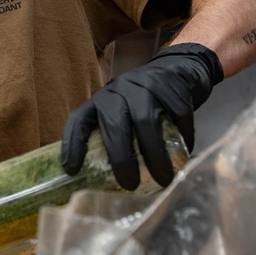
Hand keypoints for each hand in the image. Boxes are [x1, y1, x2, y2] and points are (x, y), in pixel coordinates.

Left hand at [60, 43, 223, 189]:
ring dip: (154, 155)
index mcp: (100, 100)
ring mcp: (145, 86)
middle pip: (115, 125)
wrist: (175, 70)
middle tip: (129, 184)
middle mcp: (118, 90)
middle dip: (121, 158)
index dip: (73, 144)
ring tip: (162, 179)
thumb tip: (104, 180)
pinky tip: (184, 155)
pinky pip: (176, 116)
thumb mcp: (121, 113)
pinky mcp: (171, 86)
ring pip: (145, 122)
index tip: (71, 170)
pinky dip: (182, 138)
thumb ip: (112, 137)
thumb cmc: (142, 104)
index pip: (79, 120)